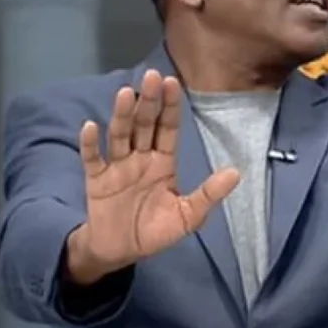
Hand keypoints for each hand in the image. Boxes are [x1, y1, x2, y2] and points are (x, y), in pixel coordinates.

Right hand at [68, 70, 239, 283]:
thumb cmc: (155, 231)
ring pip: (120, 135)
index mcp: (163, 162)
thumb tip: (236, 173)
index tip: (173, 82)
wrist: (121, 252)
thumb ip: (208, 194)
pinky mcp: (96, 180)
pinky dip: (91, 144)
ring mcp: (117, 166)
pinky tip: (91, 126)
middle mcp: (140, 157)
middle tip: (152, 76)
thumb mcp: (188, 216)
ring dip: (122, 115)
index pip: (168, 128)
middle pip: (144, 125)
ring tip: (126, 94)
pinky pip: (93, 159)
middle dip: (149, 101)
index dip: (170, 107)